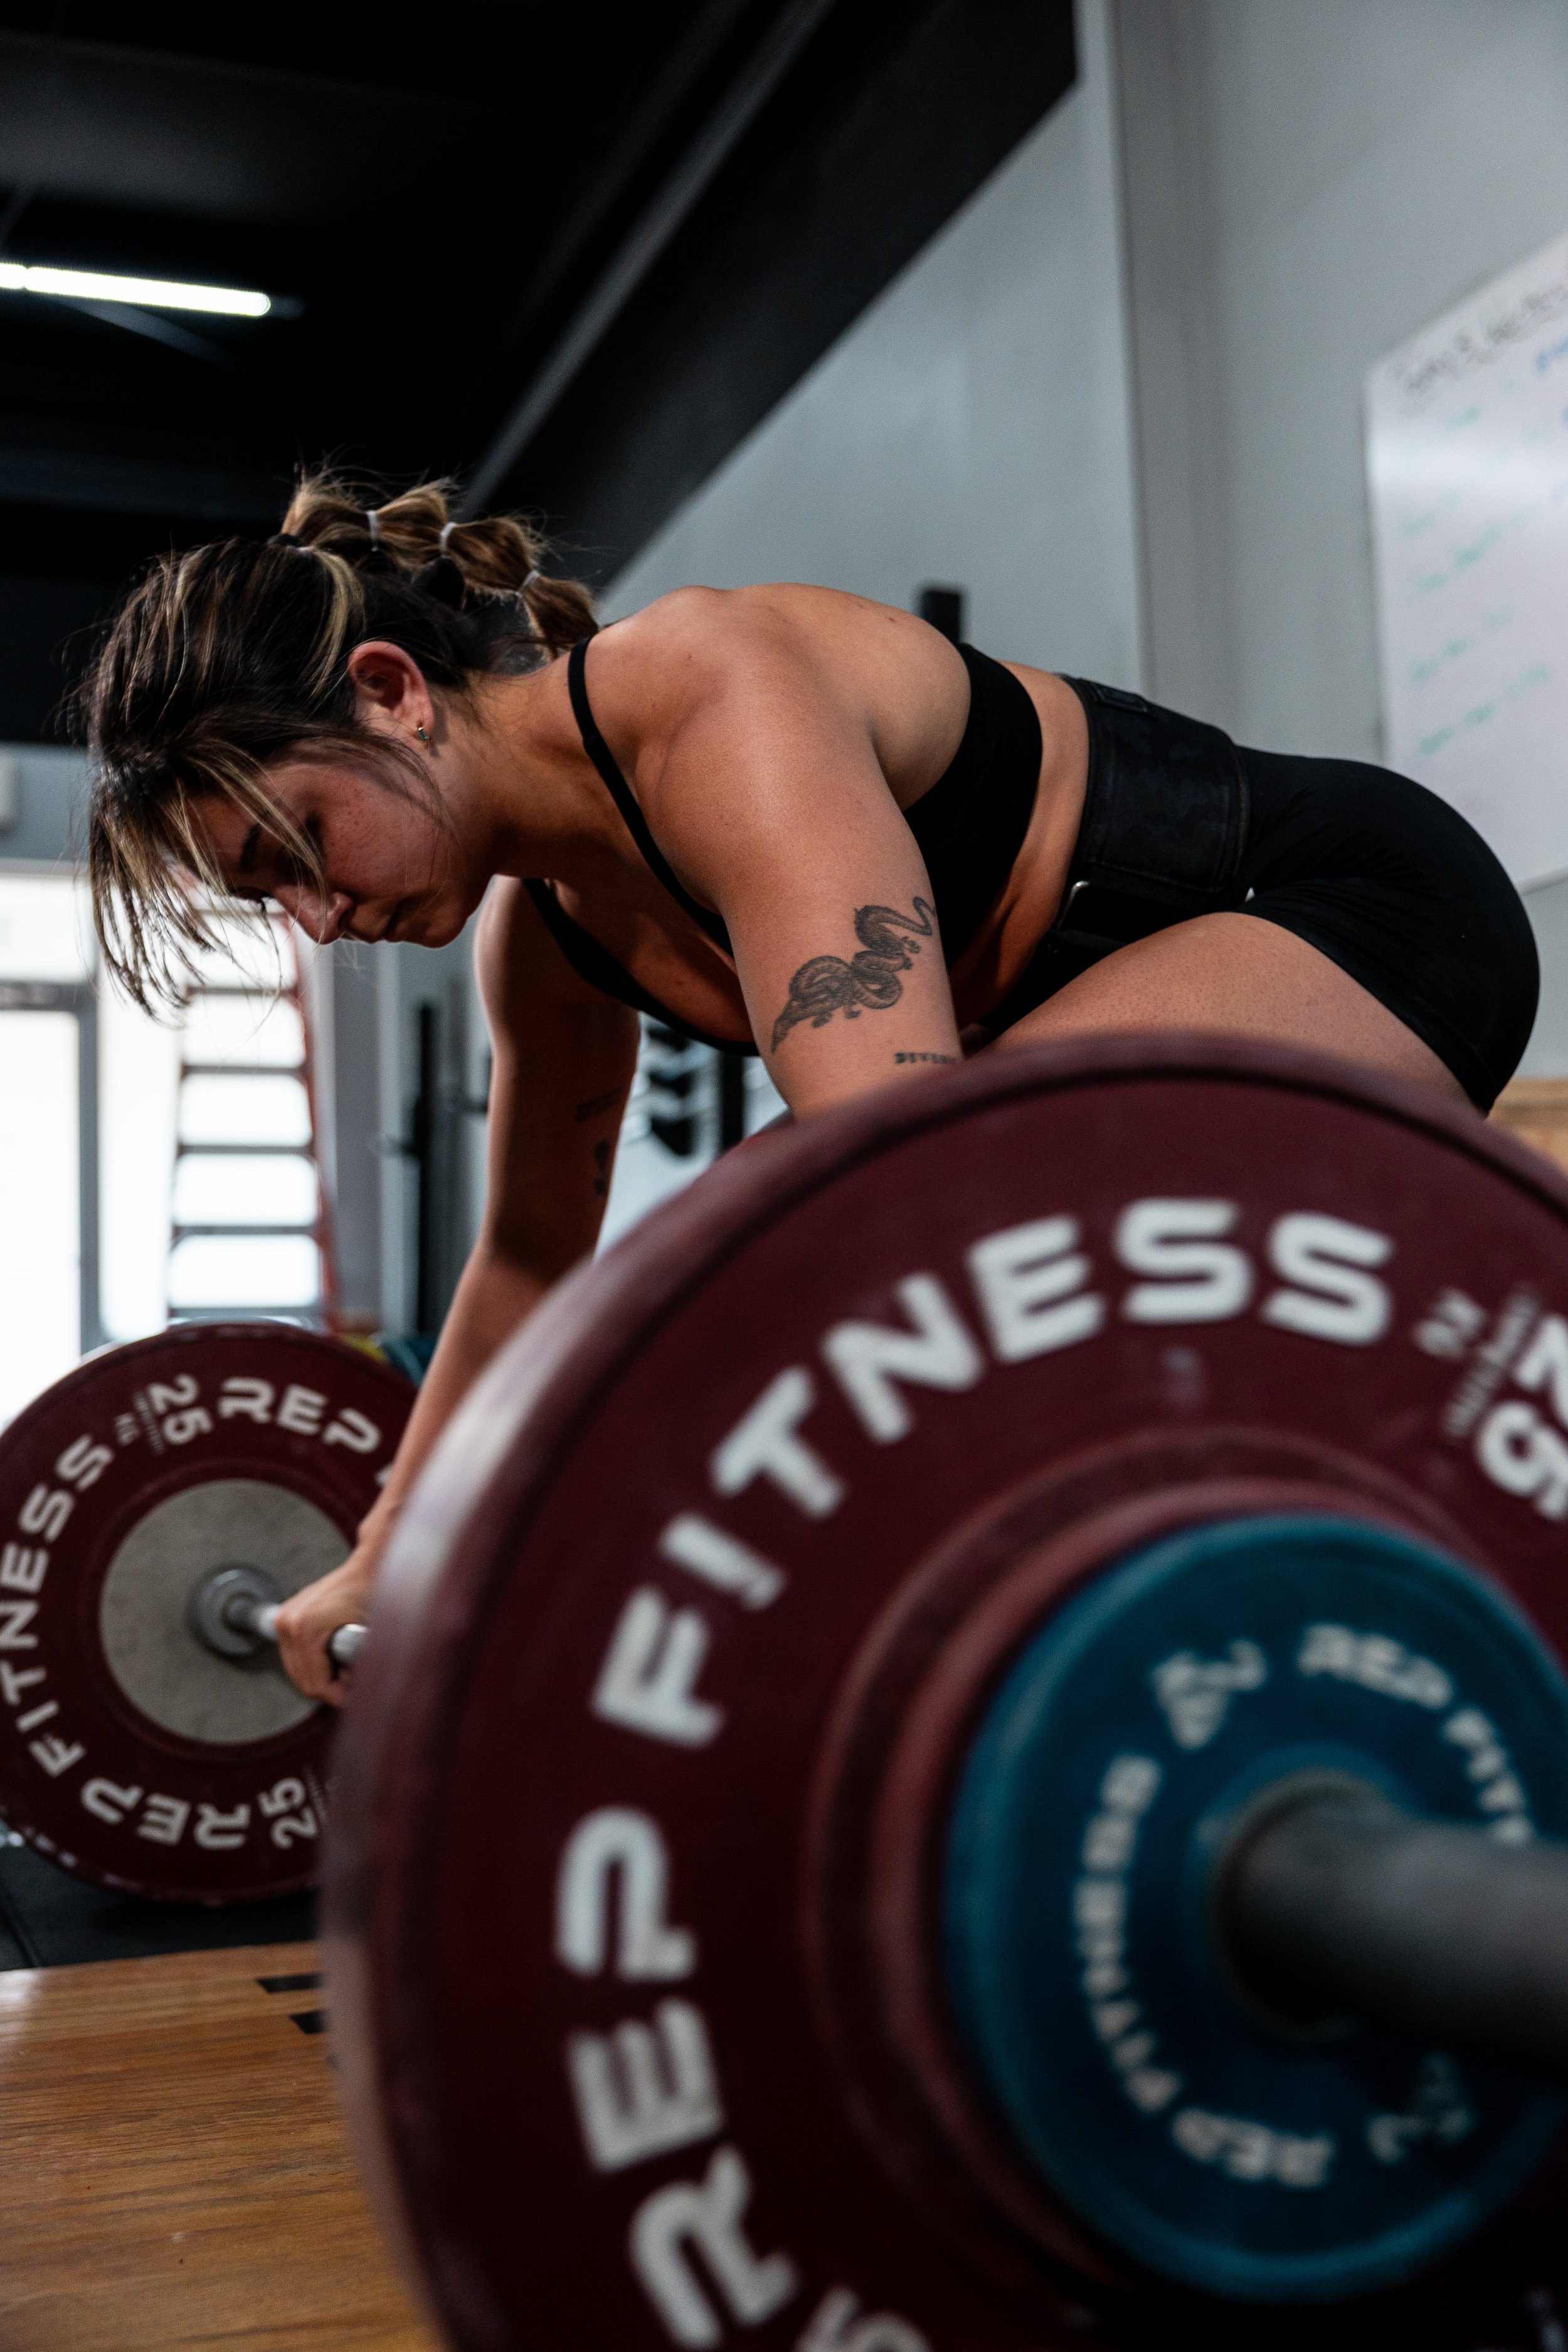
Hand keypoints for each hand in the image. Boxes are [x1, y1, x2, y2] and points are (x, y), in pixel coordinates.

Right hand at [274, 1544, 379, 1706]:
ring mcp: (283, 1620)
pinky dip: (312, 1664)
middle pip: (303, 1682)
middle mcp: (288, 1624)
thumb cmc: (372, 1593)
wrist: (367, 1567)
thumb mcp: (373, 1632)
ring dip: (320, 1677)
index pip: (316, 1685)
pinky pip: (294, 1657)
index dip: (339, 1695)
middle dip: (329, 1688)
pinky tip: (333, 1656)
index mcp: (305, 1629)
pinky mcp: (284, 1619)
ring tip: (346, 1667)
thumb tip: (362, 1695)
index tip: (358, 1690)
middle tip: (353, 1679)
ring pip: (297, 1672)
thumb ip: (363, 1665)